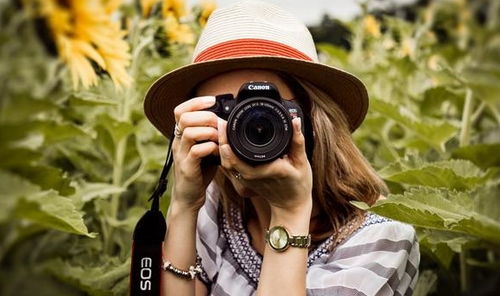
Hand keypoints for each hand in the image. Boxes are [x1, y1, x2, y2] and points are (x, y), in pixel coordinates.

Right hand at [171, 96, 218, 211]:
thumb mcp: (205, 149)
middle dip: (206, 116)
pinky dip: (211, 148)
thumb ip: (211, 136)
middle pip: (184, 117)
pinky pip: (196, 151)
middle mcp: (177, 143)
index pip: (180, 110)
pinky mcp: (187, 168)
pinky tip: (218, 152)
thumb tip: (227, 122)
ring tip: (219, 138)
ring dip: (209, 132)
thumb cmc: (199, 172)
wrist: (189, 197)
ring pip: (189, 132)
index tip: (212, 100)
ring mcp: (180, 155)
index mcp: (181, 136)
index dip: (195, 102)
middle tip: (219, 123)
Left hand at [218, 117, 312, 214]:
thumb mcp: (302, 162)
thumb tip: (295, 121)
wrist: (291, 205)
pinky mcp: (244, 181)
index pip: (241, 159)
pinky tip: (225, 142)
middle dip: (222, 141)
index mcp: (267, 170)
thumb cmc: (299, 184)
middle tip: (221, 123)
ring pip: (227, 164)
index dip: (229, 145)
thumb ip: (297, 141)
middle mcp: (253, 177)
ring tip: (222, 129)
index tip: (225, 127)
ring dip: (222, 147)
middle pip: (228, 160)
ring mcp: (247, 180)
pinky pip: (230, 167)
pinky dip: (225, 155)